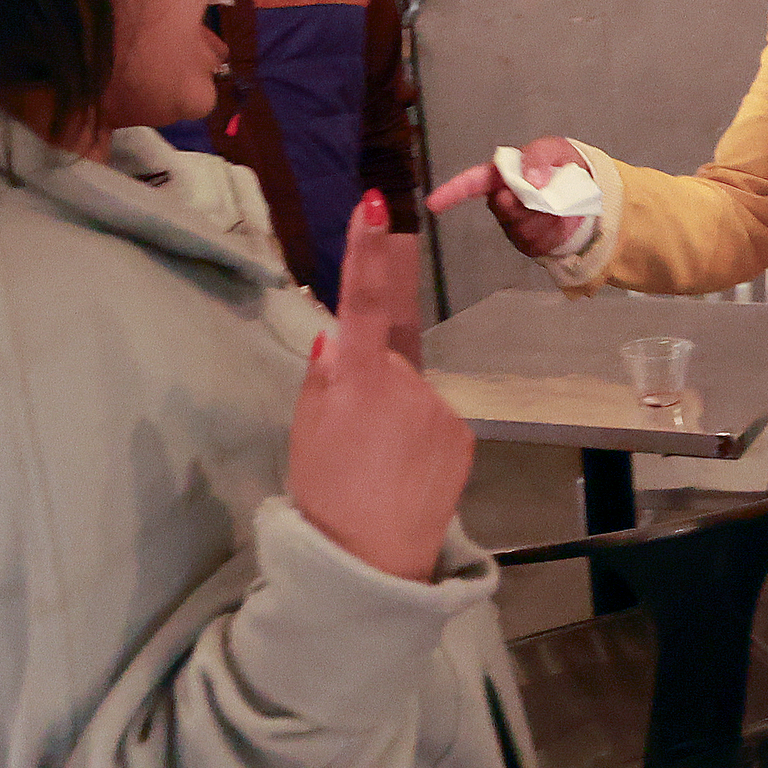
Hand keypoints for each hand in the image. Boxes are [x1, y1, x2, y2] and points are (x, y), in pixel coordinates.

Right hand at [288, 190, 471, 581]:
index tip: (376, 203)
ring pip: (411, 392)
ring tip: (377, 466)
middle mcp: (407, 385)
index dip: (367, 250)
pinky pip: (433, 420)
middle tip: (352, 441)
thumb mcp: (305, 430)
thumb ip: (324, 376)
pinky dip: (417, 438)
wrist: (369, 565)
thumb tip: (337, 333)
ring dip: (395, 416)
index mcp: (357, 378)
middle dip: (370, 382)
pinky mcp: (462, 435)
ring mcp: (441, 409)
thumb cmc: (323, 497)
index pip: (363, 300)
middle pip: (387, 359)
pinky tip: (402, 474)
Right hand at [425, 137, 591, 259]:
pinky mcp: (530, 241)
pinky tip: (558, 218)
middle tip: (540, 195)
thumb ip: (538, 155)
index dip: (452, 192)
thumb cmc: (560, 164)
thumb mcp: (552, 148)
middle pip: (502, 205)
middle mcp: (503, 199)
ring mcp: (515, 222)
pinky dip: (551, 227)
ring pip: (521, 223)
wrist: (586, 192)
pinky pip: (537, 238)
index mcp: (501, 175)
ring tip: (556, 202)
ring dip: (542, 214)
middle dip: (521, 202)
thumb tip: (531, 179)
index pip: (472, 182)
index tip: (434, 204)